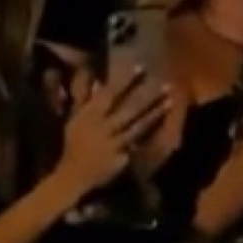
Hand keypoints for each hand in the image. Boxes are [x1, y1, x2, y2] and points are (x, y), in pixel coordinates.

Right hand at [55, 68, 169, 195]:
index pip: (109, 93)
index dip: (125, 80)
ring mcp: (112, 141)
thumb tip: (95, 83)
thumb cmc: (75, 145)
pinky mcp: (120, 155)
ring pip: (137, 123)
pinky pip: (138, 142)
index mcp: (88, 114)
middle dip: (146, 94)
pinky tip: (164, 127)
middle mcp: (101, 125)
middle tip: (165, 84)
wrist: (72, 174)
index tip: (140, 68)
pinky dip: (149, 134)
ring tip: (169, 102)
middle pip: (127, 107)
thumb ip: (85, 101)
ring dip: (154, 112)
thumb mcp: (76, 120)